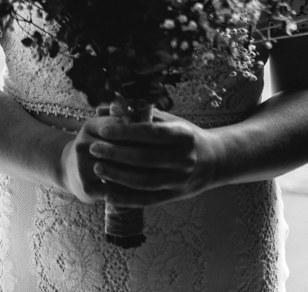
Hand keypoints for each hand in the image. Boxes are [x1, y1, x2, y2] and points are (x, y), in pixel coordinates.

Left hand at [60, 111, 221, 206]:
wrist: (213, 161)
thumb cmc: (184, 137)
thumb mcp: (172, 121)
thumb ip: (143, 115)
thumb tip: (109, 108)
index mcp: (183, 135)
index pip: (150, 133)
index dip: (125, 132)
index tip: (103, 130)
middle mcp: (184, 159)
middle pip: (144, 158)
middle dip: (115, 153)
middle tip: (94, 148)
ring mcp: (180, 180)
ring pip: (144, 181)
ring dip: (117, 176)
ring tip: (97, 167)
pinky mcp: (174, 196)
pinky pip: (147, 200)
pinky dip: (126, 199)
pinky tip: (108, 194)